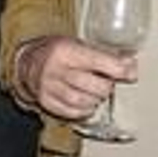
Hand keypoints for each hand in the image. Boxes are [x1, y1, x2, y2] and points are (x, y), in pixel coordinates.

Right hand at [12, 36, 135, 118]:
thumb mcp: (77, 44)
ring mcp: (48, 88)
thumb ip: (102, 55)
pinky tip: (87, 103)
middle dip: (107, 86)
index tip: (130, 72)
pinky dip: (84, 110)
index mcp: (65, 50)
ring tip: (96, 93)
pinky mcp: (46, 102)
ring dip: (96, 99)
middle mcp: (55, 69)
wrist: (26, 62)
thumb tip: (130, 64)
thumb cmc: (57, 52)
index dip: (119, 69)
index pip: (98, 62)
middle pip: (94, 86)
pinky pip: (72, 112)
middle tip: (107, 82)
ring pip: (83, 101)